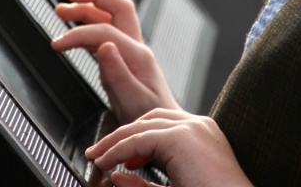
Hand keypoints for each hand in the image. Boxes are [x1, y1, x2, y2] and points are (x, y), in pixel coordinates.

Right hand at [51, 0, 178, 122]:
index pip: (104, 31)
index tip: (58, 43)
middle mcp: (135, 47)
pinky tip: (74, 30)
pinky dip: (88, 26)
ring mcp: (129, 51)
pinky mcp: (122, 58)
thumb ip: (118, 74)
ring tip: (62, 9)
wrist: (158, 131)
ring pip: (109, 17)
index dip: (78, 33)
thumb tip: (105, 46)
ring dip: (87, 8)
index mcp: (139, 55)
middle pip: (117, 7)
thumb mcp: (133, 101)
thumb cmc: (148, 118)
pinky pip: (104, 32)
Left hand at [86, 108, 251, 186]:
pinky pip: (140, 139)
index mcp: (202, 136)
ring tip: (98, 157)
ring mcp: (191, 128)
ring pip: (142, 125)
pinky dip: (119, 150)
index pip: (162, 126)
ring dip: (116, 141)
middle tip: (99, 154)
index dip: (135, 140)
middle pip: (150, 119)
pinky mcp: (182, 137)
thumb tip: (116, 177)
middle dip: (121, 136)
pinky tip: (107, 162)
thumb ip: (144, 184)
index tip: (117, 159)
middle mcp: (198, 126)